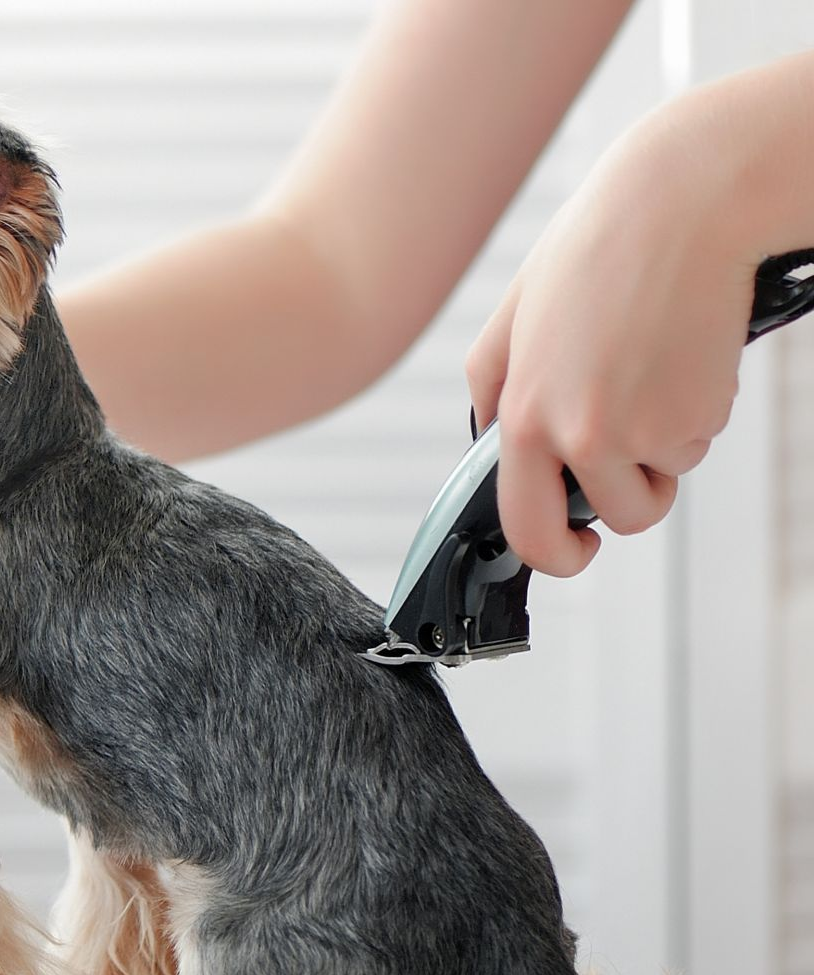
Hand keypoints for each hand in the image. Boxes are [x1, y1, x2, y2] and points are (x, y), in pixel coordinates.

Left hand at [465, 107, 753, 577]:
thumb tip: (491, 438)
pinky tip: (682, 357)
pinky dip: (695, 415)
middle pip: (611, 520)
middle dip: (623, 509)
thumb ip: (495, 386)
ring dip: (662, 452)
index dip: (556, 554)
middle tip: (633, 474)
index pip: (526, 527)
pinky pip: (695, 445)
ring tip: (652, 380)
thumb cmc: (598, 252)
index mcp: (523, 415)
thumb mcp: (514, 318)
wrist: (681, 206)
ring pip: (658, 482)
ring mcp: (640, 431)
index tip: (575, 547)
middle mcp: (577, 434)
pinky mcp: (698, 417)